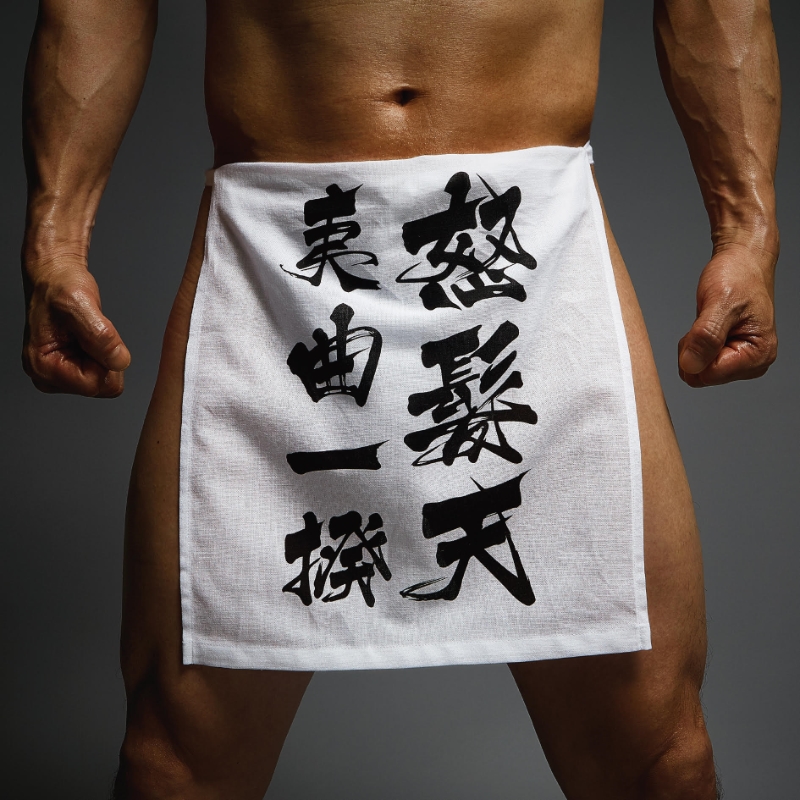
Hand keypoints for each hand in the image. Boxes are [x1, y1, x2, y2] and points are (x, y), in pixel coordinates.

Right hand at [22, 259, 130, 396]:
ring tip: (86, 332)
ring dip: (104, 355)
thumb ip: (101, 336)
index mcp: (43, 366)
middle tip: (89, 332)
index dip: (105, 361)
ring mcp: (60, 375)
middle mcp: (48, 376)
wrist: (56, 277)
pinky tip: (87, 338)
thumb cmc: (60, 286)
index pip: (93, 385)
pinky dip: (103, 354)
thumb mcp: (81, 305)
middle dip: (104, 359)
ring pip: (105, 380)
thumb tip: (119, 361)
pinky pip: (105, 373)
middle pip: (100, 387)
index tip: (94, 336)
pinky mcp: (72, 370)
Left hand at [678, 243, 776, 387]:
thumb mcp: (720, 303)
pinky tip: (706, 326)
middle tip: (706, 321)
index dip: (695, 353)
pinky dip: (693, 344)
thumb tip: (691, 365)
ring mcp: (739, 360)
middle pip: (702, 376)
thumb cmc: (738, 276)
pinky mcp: (727, 355)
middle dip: (694, 350)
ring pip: (697, 370)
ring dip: (693, 346)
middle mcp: (752, 362)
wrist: (743, 261)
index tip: (704, 326)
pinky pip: (697, 362)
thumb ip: (705, 336)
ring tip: (708, 321)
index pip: (710, 375)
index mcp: (758, 354)